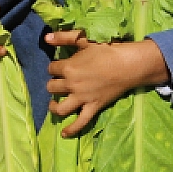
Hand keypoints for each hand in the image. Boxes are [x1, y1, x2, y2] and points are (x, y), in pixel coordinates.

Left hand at [45, 32, 170, 137]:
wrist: (127, 65)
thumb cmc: (106, 50)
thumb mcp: (84, 40)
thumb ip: (64, 37)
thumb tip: (45, 37)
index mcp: (68, 67)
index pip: (52, 69)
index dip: (54, 67)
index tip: (60, 66)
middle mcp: (72, 85)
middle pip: (52, 87)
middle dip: (53, 84)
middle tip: (59, 82)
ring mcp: (82, 98)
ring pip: (60, 107)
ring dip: (54, 107)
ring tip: (53, 104)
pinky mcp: (93, 107)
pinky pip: (80, 122)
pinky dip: (71, 129)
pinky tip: (64, 134)